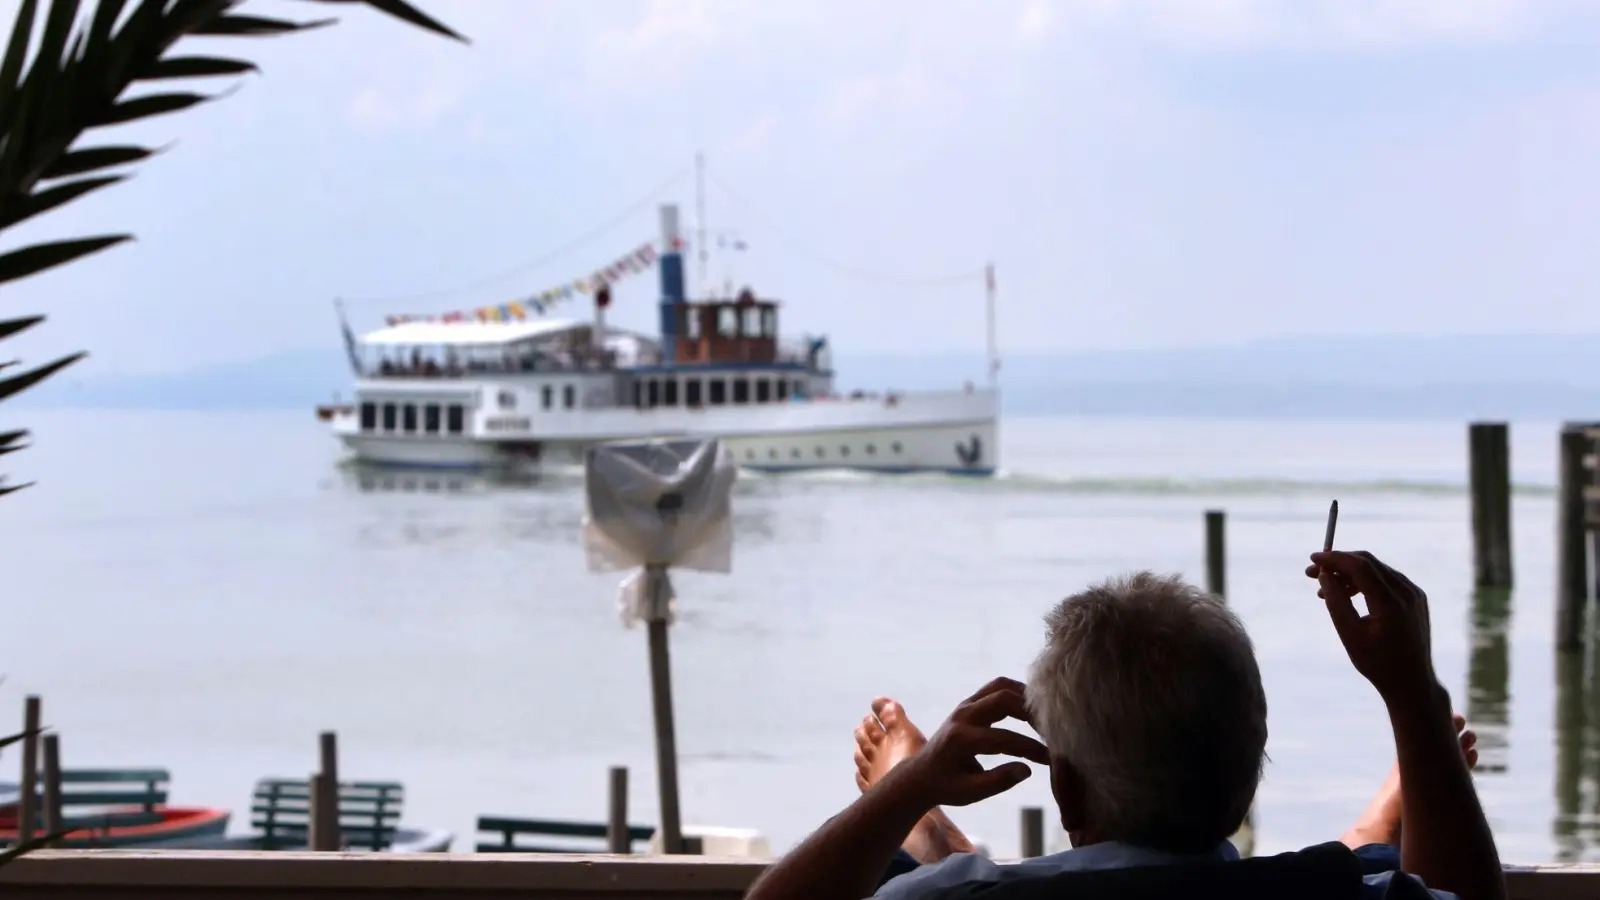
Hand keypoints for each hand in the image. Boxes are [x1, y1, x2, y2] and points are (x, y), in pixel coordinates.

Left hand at [892, 678, 1049, 807]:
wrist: (921, 774)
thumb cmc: (946, 787)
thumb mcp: (970, 793)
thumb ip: (998, 781)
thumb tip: (1027, 769)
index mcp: (961, 740)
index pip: (1003, 739)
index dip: (1030, 748)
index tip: (1051, 758)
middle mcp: (962, 717)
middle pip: (1002, 699)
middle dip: (1030, 712)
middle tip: (1050, 731)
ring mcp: (964, 706)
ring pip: (1000, 686)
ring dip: (1024, 697)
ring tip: (1044, 718)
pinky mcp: (969, 703)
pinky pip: (995, 689)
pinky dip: (1015, 694)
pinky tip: (1031, 711)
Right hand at [1306, 550, 1438, 701]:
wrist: (1412, 681)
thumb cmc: (1377, 663)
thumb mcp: (1350, 635)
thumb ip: (1336, 602)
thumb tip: (1323, 575)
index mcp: (1391, 604)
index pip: (1360, 567)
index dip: (1334, 559)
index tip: (1312, 559)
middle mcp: (1407, 593)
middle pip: (1368, 563)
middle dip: (1338, 563)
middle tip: (1312, 573)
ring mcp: (1414, 593)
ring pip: (1376, 569)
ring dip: (1349, 573)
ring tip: (1327, 589)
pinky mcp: (1416, 597)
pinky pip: (1386, 579)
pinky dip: (1364, 580)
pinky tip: (1348, 592)